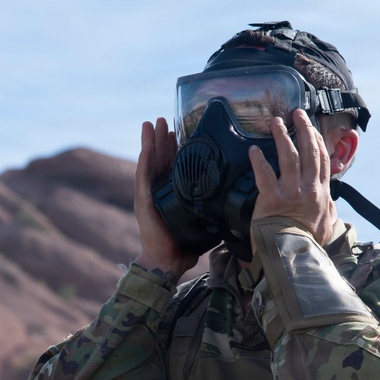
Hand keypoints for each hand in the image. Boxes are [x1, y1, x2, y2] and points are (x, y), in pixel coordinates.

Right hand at [133, 117, 198, 280]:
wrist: (168, 261)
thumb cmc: (186, 244)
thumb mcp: (204, 220)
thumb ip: (214, 208)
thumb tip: (235, 201)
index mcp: (172, 192)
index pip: (174, 165)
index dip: (175, 147)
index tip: (179, 130)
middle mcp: (159, 190)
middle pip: (160, 158)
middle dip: (162, 139)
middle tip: (164, 119)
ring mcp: (149, 195)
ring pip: (149, 162)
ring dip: (150, 142)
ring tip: (151, 123)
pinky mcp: (143, 201)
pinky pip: (144, 177)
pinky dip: (144, 160)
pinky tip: (146, 146)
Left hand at [249, 109, 336, 246]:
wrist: (291, 256)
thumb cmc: (306, 244)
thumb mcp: (325, 228)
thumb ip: (328, 212)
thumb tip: (331, 204)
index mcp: (321, 193)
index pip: (323, 160)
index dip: (318, 141)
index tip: (312, 128)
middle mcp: (309, 188)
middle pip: (309, 151)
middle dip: (304, 129)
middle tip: (297, 114)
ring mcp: (291, 191)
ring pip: (289, 155)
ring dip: (282, 136)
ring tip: (276, 122)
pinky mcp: (272, 197)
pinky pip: (264, 172)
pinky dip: (259, 159)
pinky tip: (254, 150)